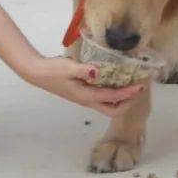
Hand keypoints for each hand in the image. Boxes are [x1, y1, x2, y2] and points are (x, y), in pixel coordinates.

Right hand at [18, 55, 144, 117]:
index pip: (113, 98)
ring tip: (129, 84)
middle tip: (136, 88)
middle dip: (127, 102)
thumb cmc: (53, 70)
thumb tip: (97, 71)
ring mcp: (85, 98)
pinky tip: (114, 80)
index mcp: (86, 96)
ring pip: (107, 105)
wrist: (37, 73)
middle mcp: (87, 100)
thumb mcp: (68, 67)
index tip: (140, 85)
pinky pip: (102, 98)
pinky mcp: (82, 93)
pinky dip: (112, 93)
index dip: (128, 93)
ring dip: (121, 98)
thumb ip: (84, 70)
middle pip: (113, 110)